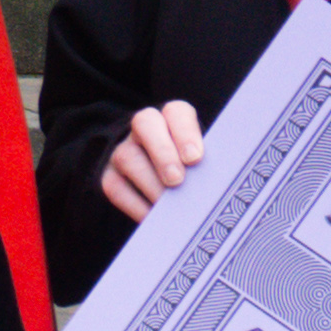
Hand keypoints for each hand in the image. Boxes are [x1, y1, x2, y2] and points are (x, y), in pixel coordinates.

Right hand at [96, 99, 208, 228]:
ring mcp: (123, 149)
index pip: (176, 113)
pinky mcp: (109, 175)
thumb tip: (220, 182)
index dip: (185, 133)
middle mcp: (144, 128)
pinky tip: (154, 217)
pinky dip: (136, 205)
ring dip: (150, 183)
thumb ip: (210, 163)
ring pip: (128, 157)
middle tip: (176, 180)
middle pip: (145, 124)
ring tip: (169, 205)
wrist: (162, 178)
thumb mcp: (205, 159)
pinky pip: (116, 187)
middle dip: (162, 153)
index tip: (194, 158)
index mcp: (172, 118)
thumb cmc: (192, 170)